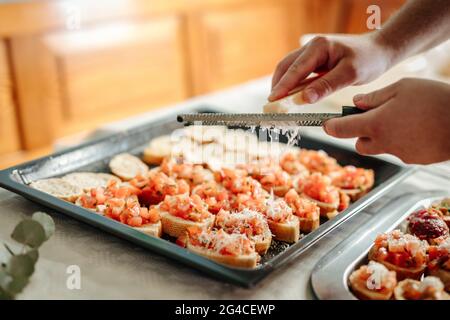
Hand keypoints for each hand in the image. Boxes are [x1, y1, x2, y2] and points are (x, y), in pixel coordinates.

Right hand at [269, 33, 393, 102]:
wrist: (381, 51)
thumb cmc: (369, 59)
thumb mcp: (350, 74)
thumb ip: (326, 86)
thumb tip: (303, 99)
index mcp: (319, 46)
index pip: (295, 69)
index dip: (282, 86)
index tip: (273, 100)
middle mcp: (312, 47)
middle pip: (286, 67)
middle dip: (277, 86)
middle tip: (272, 106)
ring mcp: (312, 54)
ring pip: (289, 70)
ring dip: (283, 86)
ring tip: (278, 104)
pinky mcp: (315, 62)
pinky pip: (298, 74)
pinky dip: (292, 86)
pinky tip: (291, 97)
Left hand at [324, 78, 449, 163]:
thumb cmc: (435, 100)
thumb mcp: (402, 88)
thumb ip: (375, 97)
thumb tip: (357, 103)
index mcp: (375, 124)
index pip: (341, 130)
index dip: (330, 126)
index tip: (326, 123)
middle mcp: (383, 143)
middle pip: (359, 143)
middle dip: (360, 132)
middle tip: (374, 116)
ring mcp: (399, 153)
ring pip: (379, 147)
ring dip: (381, 136)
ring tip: (401, 119)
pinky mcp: (413, 159)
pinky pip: (398, 150)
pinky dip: (400, 141)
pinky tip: (415, 128)